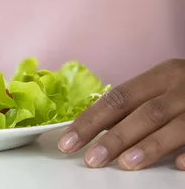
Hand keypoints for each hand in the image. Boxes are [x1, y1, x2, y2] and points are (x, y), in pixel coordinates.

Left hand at [58, 59, 184, 170]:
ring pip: (173, 124)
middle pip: (143, 112)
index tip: (69, 141)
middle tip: (92, 159)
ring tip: (126, 164)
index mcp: (161, 75)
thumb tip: (94, 131)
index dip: (91, 120)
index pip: (117, 98)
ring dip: (149, 146)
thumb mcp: (164, 87)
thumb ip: (136, 106)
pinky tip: (177, 166)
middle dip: (114, 137)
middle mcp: (182, 86)